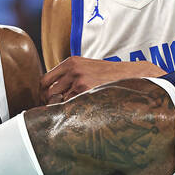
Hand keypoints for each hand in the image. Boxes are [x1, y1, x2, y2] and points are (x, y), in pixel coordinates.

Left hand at [41, 56, 163, 103]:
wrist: (132, 74)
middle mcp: (72, 70)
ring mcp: (79, 80)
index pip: (44, 80)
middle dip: (49, 104)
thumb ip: (71, 77)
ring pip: (60, 101)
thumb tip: (54, 96)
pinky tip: (83, 111)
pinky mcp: (87, 90)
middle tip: (54, 112)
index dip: (43, 94)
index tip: (46, 102)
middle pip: (48, 92)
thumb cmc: (110, 75)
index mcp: (71, 62)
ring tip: (73, 113)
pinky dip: (74, 111)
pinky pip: (72, 106)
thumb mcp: (88, 68)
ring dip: (63, 109)